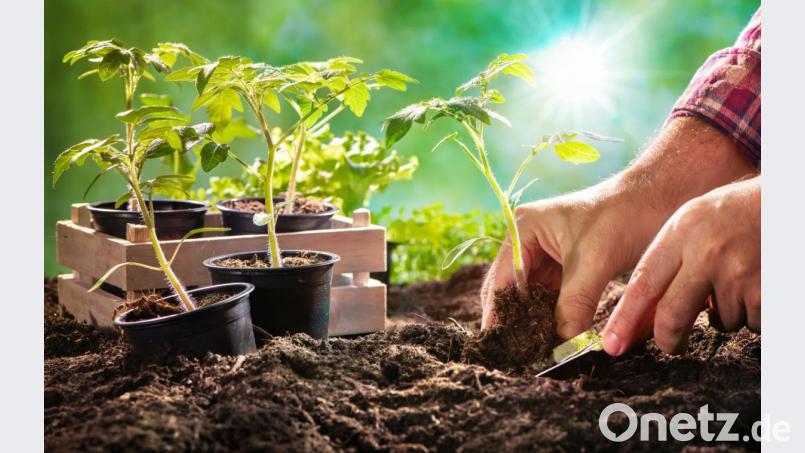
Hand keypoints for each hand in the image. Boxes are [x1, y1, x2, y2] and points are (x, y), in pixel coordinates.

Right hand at [481, 186, 667, 337]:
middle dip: (513, 320)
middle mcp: (528, 241)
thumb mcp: (595, 261)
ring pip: (532, 298)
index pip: (503, 279)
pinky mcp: (566, 269)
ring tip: (531, 353)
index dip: (499, 313)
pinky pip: (552, 300)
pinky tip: (553, 341)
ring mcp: (546, 256)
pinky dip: (552, 319)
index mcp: (524, 228)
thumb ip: (575, 303)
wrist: (660, 199)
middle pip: (512, 290)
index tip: (499, 345)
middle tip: (513, 355)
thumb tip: (562, 344)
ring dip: (533, 323)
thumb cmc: (623, 216)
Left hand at [602, 176, 759, 355]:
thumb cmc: (734, 212)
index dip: (625, 320)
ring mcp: (739, 274)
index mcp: (682, 233)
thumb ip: (668, 261)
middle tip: (671, 344)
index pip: (643, 285)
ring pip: (720, 321)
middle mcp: (706, 254)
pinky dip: (753, 313)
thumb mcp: (692, 221)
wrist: (787, 200)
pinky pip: (752, 322)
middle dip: (668, 339)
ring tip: (738, 281)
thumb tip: (643, 316)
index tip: (612, 346)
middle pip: (673, 316)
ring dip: (726, 314)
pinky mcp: (767, 291)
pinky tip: (757, 286)